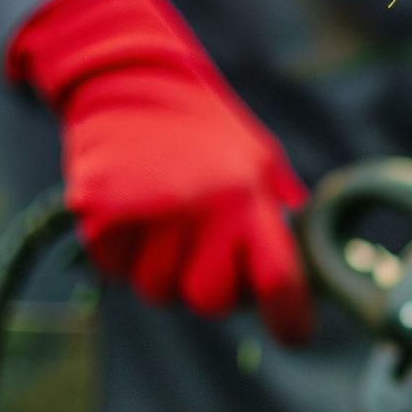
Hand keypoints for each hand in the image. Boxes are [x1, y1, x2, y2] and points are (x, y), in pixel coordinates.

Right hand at [6, 0, 312, 343]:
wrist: (130, 79)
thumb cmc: (205, 130)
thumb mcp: (261, 164)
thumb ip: (282, 219)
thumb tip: (311, 275)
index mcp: (249, 200)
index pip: (279, 282)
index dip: (290, 320)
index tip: (293, 332)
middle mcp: (202, 212)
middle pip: (211, 303)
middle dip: (213, 289)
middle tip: (206, 252)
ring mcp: (149, 215)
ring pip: (159, 292)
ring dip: (164, 272)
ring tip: (167, 225)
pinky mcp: (100, 215)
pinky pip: (116, 271)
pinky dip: (124, 256)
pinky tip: (134, 217)